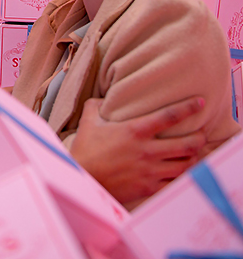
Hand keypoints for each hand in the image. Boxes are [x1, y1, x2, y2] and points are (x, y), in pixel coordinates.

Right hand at [70, 97, 206, 204]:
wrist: (84, 179)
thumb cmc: (86, 149)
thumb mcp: (89, 120)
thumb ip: (97, 105)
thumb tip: (105, 98)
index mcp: (135, 130)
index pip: (169, 116)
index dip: (188, 108)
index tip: (200, 102)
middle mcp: (147, 150)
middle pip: (186, 144)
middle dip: (199, 138)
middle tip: (202, 133)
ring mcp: (150, 171)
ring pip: (185, 165)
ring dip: (194, 158)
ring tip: (195, 153)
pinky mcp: (149, 188)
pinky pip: (175, 183)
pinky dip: (183, 177)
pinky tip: (183, 172)